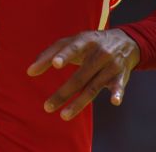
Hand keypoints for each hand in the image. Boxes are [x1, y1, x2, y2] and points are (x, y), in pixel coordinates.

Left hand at [25, 29, 139, 120]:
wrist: (126, 42)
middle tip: (47, 107)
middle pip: (80, 76)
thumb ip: (49, 54)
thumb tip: (29, 72)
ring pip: (93, 87)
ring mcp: (111, 65)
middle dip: (64, 93)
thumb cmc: (90, 43)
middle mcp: (99, 53)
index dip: (65, 55)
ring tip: (63, 116)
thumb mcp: (72, 41)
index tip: (56, 64)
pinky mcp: (121, 77)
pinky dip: (117, 93)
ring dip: (79, 103)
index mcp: (86, 41)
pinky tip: (114, 101)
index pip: (74, 48)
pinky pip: (118, 86)